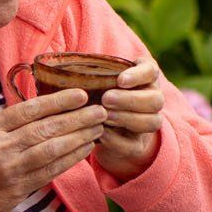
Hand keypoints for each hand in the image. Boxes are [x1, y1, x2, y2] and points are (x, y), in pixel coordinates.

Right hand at [0, 89, 105, 211]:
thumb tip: (52, 106)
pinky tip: (86, 149)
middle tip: (100, 111)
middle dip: (76, 118)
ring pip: (51, 148)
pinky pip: (52, 169)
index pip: (29, 108)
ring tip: (98, 128)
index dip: (57, 101)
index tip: (81, 94)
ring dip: (79, 137)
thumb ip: (13, 123)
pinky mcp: (19, 187)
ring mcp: (9, 167)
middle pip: (45, 127)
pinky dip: (72, 158)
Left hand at [93, 58, 164, 181]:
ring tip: (105, 116)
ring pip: (152, 122)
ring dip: (127, 118)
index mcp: (145, 78)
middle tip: (106, 99)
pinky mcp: (138, 144)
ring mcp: (148, 123)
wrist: (103, 126)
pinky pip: (135, 144)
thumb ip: (90, 72)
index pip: (151, 71)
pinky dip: (117, 140)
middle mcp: (152, 99)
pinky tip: (101, 133)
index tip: (120, 80)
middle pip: (156, 100)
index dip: (139, 75)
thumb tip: (55, 66)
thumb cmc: (96, 93)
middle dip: (130, 100)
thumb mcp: (96, 79)